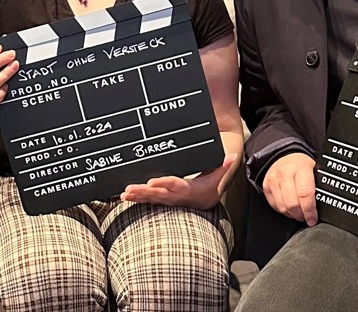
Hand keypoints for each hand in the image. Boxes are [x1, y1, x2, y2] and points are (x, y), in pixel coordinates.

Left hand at [121, 153, 236, 208]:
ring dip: (139, 196)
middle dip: (145, 193)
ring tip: (125, 194)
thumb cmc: (213, 180)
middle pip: (162, 195)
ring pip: (154, 199)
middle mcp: (181, 198)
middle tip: (130, 189)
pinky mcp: (166, 201)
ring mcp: (173, 201)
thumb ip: (224, 164)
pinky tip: (127, 196)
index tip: (151, 182)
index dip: (165, 184)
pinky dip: (139, 199)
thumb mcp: (220, 171)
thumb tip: (231, 156)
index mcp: (194, 191)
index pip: (178, 186)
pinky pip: (152, 201)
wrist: (210, 195)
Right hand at [262, 152, 316, 224]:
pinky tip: (290, 208)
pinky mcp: (266, 186)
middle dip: (301, 215)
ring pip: (282, 207)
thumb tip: (325, 206)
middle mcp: (285, 173)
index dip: (309, 210)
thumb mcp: (315, 171)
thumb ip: (319, 187)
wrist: (286, 156)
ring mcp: (274, 179)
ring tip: (299, 213)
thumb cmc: (303, 167)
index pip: (305, 194)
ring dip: (292, 214)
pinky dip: (284, 211)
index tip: (313, 219)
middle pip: (292, 203)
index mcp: (301, 168)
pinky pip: (275, 206)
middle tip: (307, 217)